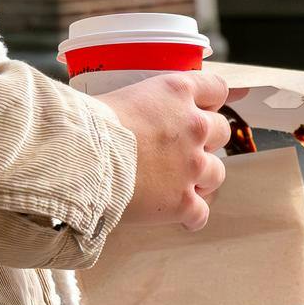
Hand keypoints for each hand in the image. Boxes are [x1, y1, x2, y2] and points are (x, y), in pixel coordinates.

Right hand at [101, 71, 231, 230]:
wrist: (81, 159)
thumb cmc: (86, 126)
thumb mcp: (119, 98)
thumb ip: (143, 105)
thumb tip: (137, 116)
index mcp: (176, 92)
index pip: (216, 88)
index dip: (210, 101)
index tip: (203, 109)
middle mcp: (194, 127)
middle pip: (221, 131)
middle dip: (206, 141)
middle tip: (182, 150)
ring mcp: (193, 166)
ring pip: (217, 173)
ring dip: (201, 179)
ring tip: (178, 185)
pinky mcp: (183, 202)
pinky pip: (201, 213)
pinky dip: (190, 216)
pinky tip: (178, 216)